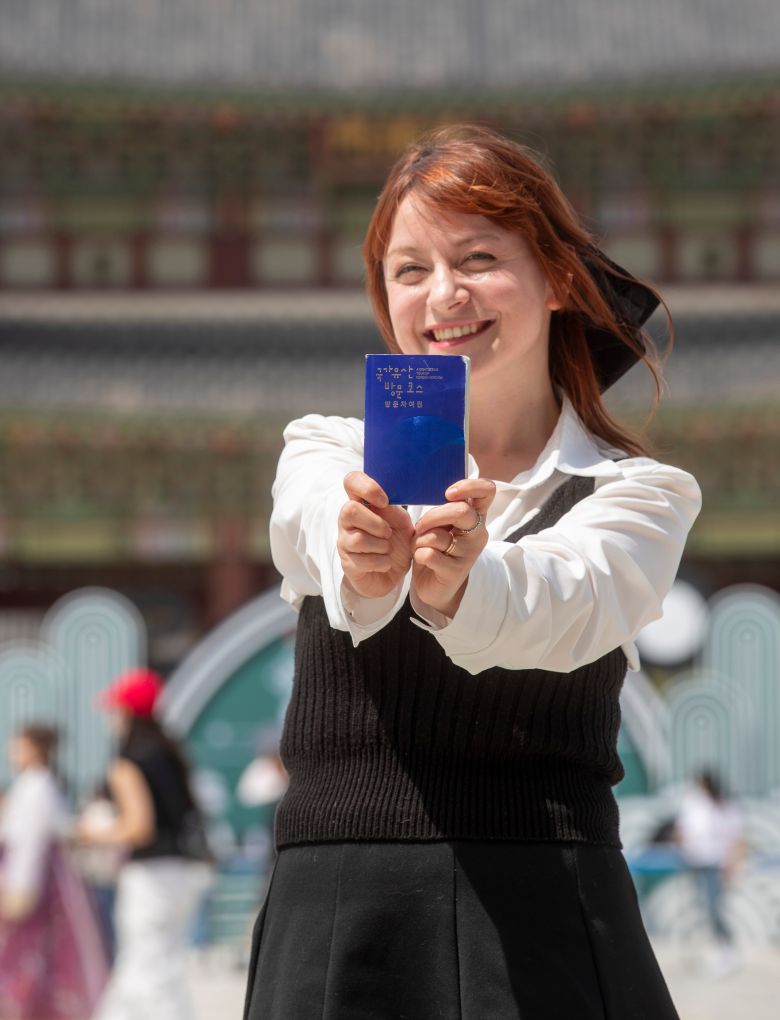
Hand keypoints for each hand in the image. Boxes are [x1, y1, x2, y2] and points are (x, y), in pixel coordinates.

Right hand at [338, 471, 414, 598]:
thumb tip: (384, 504)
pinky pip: (363, 560)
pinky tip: (385, 563)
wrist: (393, 575)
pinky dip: (381, 563)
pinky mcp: (347, 563)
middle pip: (350, 510)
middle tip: (388, 533)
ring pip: (358, 539)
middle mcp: (348, 521)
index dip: (366, 486)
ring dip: (382, 546)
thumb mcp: (403, 524)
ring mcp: (345, 542)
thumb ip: (394, 511)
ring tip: (388, 550)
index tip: (384, 501)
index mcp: (362, 504)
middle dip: (376, 523)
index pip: (352, 481)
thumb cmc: (396, 544)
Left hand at [412, 478, 495, 617]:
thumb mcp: (441, 523)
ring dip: (419, 539)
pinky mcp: (456, 571)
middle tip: (420, 526)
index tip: (448, 493)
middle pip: (461, 511)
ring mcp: (469, 553)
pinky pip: (428, 554)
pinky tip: (423, 559)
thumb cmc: (437, 547)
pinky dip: (418, 554)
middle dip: (432, 516)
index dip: (469, 486)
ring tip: (422, 546)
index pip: (487, 491)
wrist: (435, 585)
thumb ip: (443, 507)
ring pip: (437, 536)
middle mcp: (478, 533)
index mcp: (476, 516)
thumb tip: (429, 488)